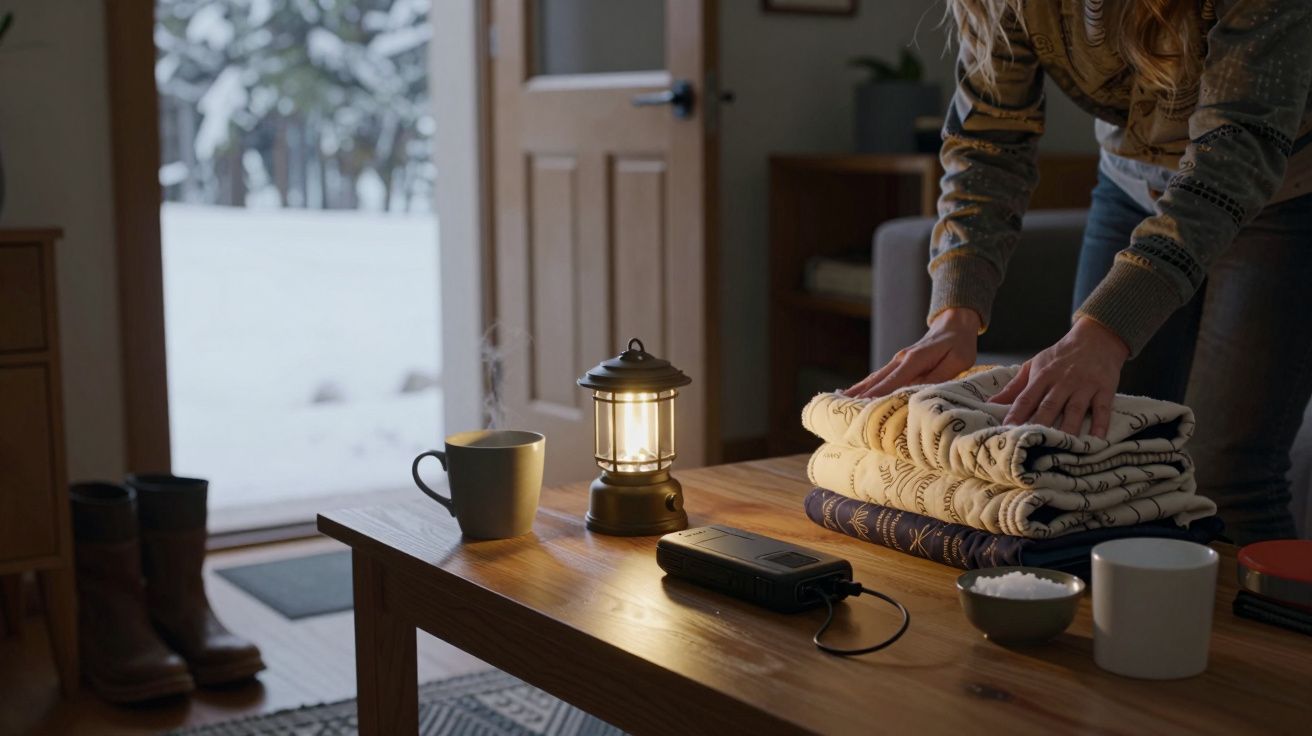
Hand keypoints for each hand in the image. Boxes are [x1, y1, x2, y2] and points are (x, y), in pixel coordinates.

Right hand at [844, 308, 980, 398]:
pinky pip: (878, 377)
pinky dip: (864, 387)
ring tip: (838, 403)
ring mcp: (897, 361)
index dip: (877, 395)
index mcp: (914, 360)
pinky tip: (852, 394)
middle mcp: (900, 360)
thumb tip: (920, 394)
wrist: (954, 324)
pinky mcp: (898, 364)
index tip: (861, 407)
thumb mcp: (957, 361)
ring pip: (873, 378)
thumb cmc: (959, 345)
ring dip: (856, 391)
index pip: (892, 381)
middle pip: (876, 380)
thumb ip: (939, 377)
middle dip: (858, 395)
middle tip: (840, 410)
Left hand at [988, 317, 1129, 436]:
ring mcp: (1084, 386)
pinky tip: (1096, 440)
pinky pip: (1102, 409)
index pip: (1026, 398)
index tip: (1006, 430)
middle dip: (1039, 425)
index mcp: (1043, 376)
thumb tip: (990, 403)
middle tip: (1031, 444)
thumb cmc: (1061, 355)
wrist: (1096, 338)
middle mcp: (1062, 382)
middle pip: (1049, 407)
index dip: (1016, 414)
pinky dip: (1100, 424)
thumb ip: (1014, 387)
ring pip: (1074, 410)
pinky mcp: (1105, 389)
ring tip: (1061, 447)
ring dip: (1067, 429)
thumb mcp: (1034, 366)